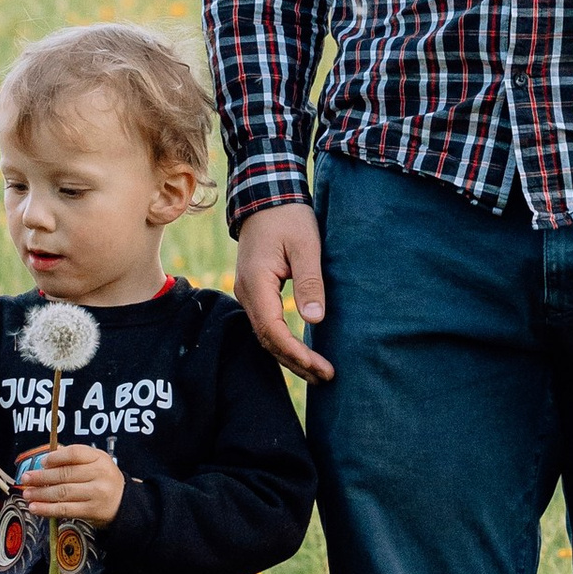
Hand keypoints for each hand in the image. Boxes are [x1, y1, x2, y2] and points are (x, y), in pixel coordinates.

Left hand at [16, 444, 124, 524]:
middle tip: (26, 478)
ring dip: (41, 494)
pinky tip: (35, 508)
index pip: (75, 453)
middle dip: (42, 477)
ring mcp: (96, 494)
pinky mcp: (91, 511)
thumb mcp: (96, 461)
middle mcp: (99, 474)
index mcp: (99, 458)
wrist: (123, 503)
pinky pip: (65, 510)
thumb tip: (49, 455)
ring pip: (63, 493)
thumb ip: (75, 457)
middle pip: (65, 474)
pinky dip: (47, 509)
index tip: (42, 462)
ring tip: (27, 493)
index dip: (55, 457)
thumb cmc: (104, 479)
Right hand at [233, 200, 332, 379]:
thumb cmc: (288, 217)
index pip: (272, 330)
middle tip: (326, 377)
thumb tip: (314, 320)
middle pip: (267, 339)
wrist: (265, 196)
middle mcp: (246, 292)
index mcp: (256, 282)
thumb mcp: (306, 246)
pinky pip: (266, 324)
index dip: (296, 353)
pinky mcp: (255, 291)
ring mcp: (247, 293)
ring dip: (289, 356)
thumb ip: (310, 282)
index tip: (321, 367)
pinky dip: (283, 342)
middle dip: (295, 362)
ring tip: (317, 372)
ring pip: (265, 335)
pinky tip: (300, 352)